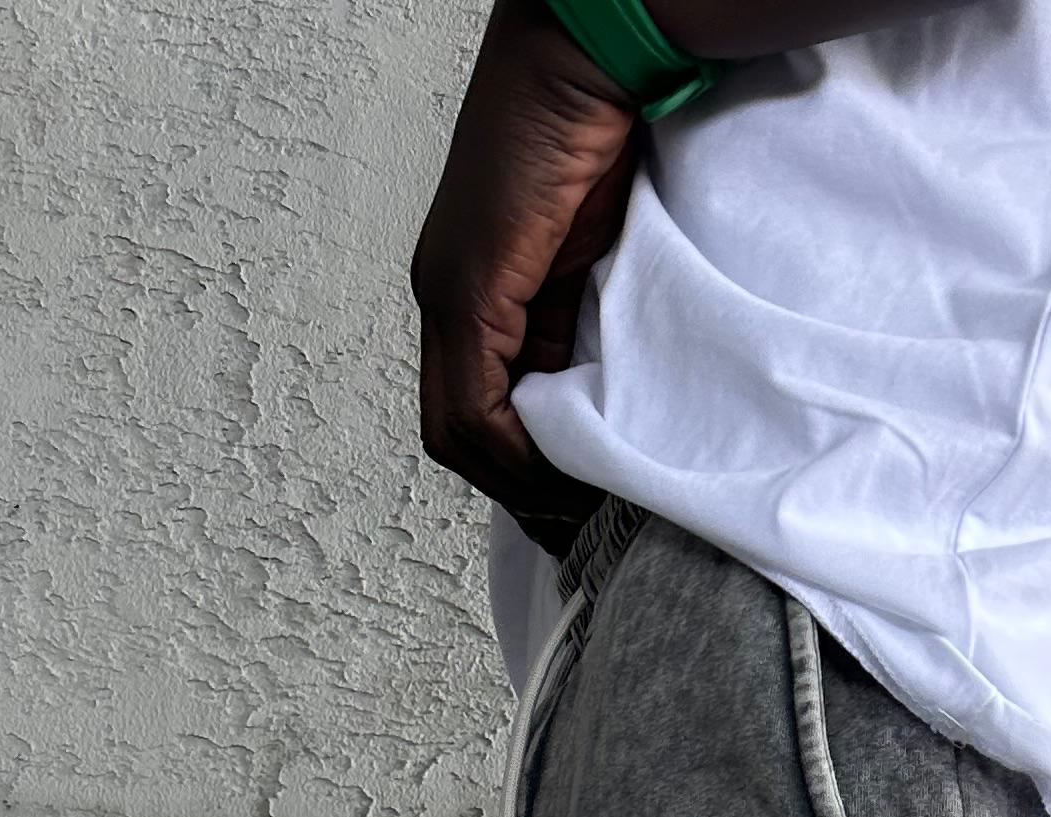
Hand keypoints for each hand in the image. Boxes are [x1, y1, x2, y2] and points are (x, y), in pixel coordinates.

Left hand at [411, 0, 640, 552]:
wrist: (588, 59)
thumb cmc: (601, 135)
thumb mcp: (597, 261)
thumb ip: (585, 327)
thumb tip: (605, 406)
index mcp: (472, 287)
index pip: (475, 412)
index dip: (523, 471)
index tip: (581, 502)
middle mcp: (445, 294)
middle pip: (458, 435)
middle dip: (521, 490)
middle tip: (582, 524)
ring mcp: (447, 292)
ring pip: (461, 433)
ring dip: (526, 481)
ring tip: (588, 503)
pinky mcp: (467, 288)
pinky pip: (475, 407)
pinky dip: (519, 452)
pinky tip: (570, 469)